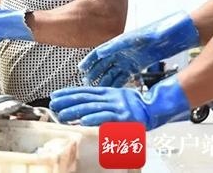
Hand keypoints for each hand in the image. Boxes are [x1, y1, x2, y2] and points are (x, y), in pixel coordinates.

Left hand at [50, 75, 190, 130]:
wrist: (159, 108)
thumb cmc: (138, 106)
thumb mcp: (119, 99)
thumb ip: (103, 103)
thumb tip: (86, 110)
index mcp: (108, 91)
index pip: (84, 91)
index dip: (68, 93)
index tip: (55, 95)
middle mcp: (110, 97)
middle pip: (84, 98)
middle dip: (67, 101)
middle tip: (53, 104)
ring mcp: (117, 106)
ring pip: (92, 107)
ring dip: (75, 111)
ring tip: (62, 114)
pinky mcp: (125, 117)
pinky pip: (107, 118)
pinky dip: (95, 119)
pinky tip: (83, 121)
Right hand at [79, 11, 199, 86]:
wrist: (176, 33)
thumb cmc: (160, 31)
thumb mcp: (139, 37)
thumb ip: (119, 45)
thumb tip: (101, 52)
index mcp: (120, 43)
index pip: (100, 53)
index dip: (90, 60)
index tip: (81, 68)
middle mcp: (123, 51)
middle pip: (105, 64)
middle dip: (95, 73)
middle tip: (87, 82)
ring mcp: (130, 58)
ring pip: (114, 71)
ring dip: (106, 80)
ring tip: (99, 89)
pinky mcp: (138, 64)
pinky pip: (125, 75)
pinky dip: (119, 82)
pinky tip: (115, 89)